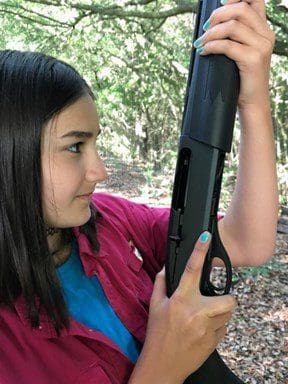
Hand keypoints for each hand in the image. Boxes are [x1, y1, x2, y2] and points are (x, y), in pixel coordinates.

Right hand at [135, 232, 236, 382]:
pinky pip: (224, 329)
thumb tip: (167, 267)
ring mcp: (207, 329)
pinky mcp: (213, 343)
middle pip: (228, 299)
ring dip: (220, 314)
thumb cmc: (157, 334)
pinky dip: (217, 328)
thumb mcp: (154, 306)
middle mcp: (196, 313)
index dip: (199, 250)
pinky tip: (202, 331)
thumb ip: (161, 283)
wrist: (162, 366)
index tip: (206, 237)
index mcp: (181, 300)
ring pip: (227, 314)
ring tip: (204, 318)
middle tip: (214, 301)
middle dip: (226, 299)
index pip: (191, 269)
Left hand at [193, 0, 274, 108]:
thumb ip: (234, 36)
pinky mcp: (253, 59)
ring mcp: (261, 47)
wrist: (252, 102)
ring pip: (232, 26)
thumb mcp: (241, 52)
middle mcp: (266, 35)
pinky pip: (227, 45)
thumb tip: (211, 23)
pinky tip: (203, 52)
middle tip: (204, 29)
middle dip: (217, 15)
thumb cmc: (241, 78)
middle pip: (240, 9)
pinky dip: (211, 46)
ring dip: (211, 33)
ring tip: (200, 43)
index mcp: (264, 29)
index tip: (219, 2)